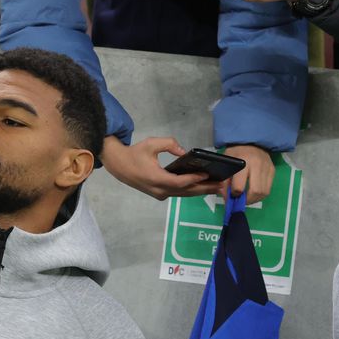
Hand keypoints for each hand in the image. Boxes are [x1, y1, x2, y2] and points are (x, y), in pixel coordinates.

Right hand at [102, 136, 226, 200]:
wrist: (118, 165)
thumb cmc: (135, 154)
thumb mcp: (151, 143)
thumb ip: (169, 144)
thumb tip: (183, 151)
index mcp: (156, 178)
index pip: (179, 182)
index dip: (193, 179)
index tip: (207, 174)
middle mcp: (159, 190)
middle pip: (185, 192)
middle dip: (204, 188)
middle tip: (220, 185)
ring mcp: (159, 194)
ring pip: (183, 194)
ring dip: (199, 191)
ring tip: (216, 187)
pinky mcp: (159, 194)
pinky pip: (178, 194)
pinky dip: (191, 191)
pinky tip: (202, 187)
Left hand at [225, 144, 274, 204]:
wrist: (251, 139)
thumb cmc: (236, 151)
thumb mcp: (227, 162)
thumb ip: (226, 180)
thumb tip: (227, 198)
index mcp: (243, 162)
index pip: (239, 186)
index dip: (234, 194)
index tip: (231, 195)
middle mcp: (257, 165)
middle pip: (255, 191)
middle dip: (247, 200)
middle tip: (241, 201)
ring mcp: (267, 168)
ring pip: (264, 192)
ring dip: (255, 199)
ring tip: (247, 198)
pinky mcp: (272, 170)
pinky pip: (268, 189)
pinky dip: (261, 194)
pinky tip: (254, 193)